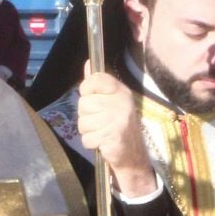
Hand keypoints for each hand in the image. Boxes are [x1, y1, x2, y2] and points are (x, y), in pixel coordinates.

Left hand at [77, 62, 158, 199]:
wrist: (132, 152)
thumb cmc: (114, 124)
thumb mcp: (108, 100)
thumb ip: (97, 83)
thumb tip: (88, 63)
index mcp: (119, 90)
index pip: (95, 79)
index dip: (87, 90)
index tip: (93, 98)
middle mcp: (121, 101)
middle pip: (83, 103)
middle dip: (86, 116)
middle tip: (101, 121)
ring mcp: (118, 118)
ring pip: (83, 122)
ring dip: (88, 131)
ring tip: (102, 132)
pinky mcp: (114, 135)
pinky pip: (87, 138)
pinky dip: (92, 143)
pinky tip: (103, 142)